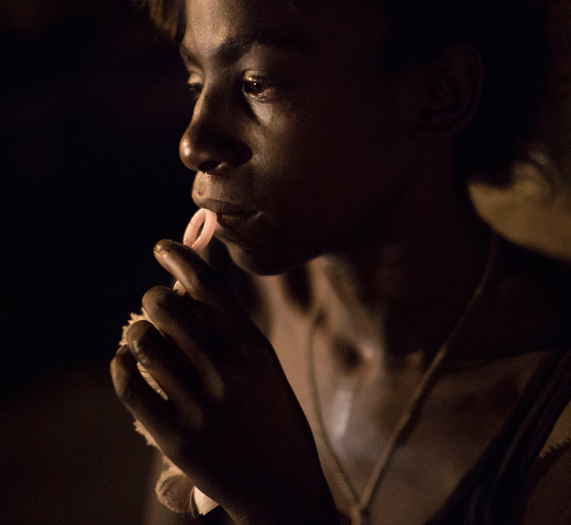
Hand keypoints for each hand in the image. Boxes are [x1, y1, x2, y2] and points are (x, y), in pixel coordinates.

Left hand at [111, 240, 335, 524]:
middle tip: (154, 304)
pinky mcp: (176, 440)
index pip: (209, 287)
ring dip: (136, 332)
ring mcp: (201, 406)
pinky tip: (125, 364)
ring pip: (144, 342)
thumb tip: (187, 290)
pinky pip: (131, 389)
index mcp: (254, 349)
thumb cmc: (273, 421)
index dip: (181, 258)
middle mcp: (227, 372)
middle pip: (168, 307)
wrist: (283, 489)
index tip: (163, 247)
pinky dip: (120, 367)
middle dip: (153, 297)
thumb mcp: (265, 370)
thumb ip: (232, 334)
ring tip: (141, 337)